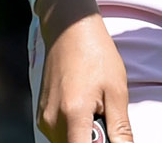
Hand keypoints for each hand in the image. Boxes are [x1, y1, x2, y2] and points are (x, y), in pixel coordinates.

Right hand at [34, 0, 133, 141]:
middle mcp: (52, 120)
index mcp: (73, 115)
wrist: (70, 30)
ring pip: (67, 142)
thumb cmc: (96, 55)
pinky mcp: (42, 114)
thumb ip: (120, 128)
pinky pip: (60, 133)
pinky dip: (75, 129)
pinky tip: (85, 108)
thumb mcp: (116, 91)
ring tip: (96, 110)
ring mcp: (44, 118)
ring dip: (84, 136)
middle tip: (106, 119)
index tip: (109, 137)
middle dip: (93, 140)